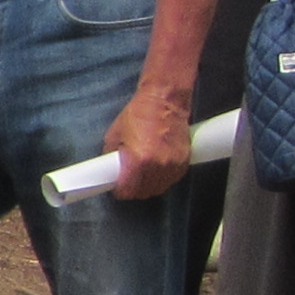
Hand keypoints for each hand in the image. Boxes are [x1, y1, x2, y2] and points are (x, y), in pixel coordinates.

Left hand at [103, 85, 192, 200]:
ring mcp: (173, 165)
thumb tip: (110, 171)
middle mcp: (158, 166)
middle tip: (127, 181)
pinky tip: (154, 171)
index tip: (116, 187)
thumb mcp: (114, 135)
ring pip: (158, 188)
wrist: (166, 102)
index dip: (120, 190)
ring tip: (141, 176)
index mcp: (139, 161)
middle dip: (133, 189)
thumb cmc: (139, 115)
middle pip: (143, 192)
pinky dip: (162, 179)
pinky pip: (171, 180)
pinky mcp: (184, 162)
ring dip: (148, 186)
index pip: (128, 190)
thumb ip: (112, 157)